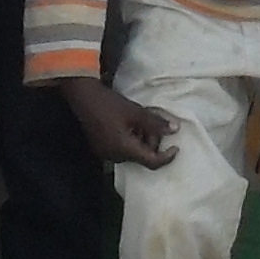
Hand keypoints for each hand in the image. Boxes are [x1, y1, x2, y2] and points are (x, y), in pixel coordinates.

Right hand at [63, 81, 177, 168]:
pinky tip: (131, 125)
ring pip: (132, 153)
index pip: (152, 162)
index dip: (167, 157)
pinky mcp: (101, 148)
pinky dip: (131, 140)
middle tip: (155, 124)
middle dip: (152, 143)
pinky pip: (122, 149)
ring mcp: (106, 154)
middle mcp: (115, 157)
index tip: (176, 147)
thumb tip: (175, 129)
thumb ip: (155, 123)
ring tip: (143, 122)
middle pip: (142, 157)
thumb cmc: (109, 103)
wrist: (83, 96)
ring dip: (142, 140)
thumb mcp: (136, 112)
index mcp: (125, 150)